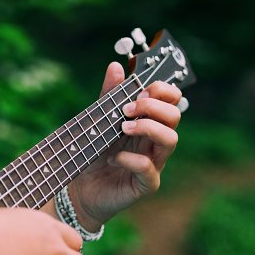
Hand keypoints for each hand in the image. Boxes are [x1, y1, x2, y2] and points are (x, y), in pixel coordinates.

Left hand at [69, 62, 181, 228]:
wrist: (79, 189)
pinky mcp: (145, 184)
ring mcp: (154, 163)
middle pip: (175, 116)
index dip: (162, 90)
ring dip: (147, 128)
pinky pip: (149, 169)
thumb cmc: (92, 154)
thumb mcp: (98, 121)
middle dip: (153, 107)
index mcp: (148, 122)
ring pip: (171, 140)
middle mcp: (154, 142)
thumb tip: (116, 66)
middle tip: (127, 109)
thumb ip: (108, 96)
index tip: (140, 91)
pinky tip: (113, 157)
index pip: (171, 100)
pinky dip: (130, 159)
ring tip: (123, 128)